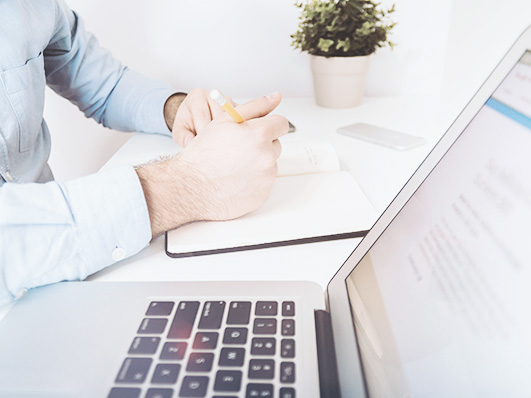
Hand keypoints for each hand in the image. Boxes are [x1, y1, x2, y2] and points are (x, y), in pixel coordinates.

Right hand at [137, 92, 287, 236]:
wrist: (192, 187)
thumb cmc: (204, 154)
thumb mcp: (225, 120)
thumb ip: (254, 106)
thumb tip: (276, 97)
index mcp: (260, 134)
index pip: (281, 124)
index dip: (268, 125)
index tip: (258, 130)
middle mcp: (267, 156)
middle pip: (275, 145)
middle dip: (261, 145)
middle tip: (238, 149)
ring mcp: (266, 177)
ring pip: (270, 164)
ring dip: (258, 163)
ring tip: (234, 165)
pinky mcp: (263, 194)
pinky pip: (264, 182)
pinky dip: (254, 180)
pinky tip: (235, 179)